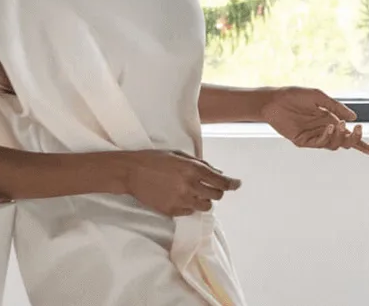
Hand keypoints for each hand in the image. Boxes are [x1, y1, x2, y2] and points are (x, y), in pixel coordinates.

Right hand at [116, 149, 240, 216]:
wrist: (131, 172)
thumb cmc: (155, 159)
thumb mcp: (179, 155)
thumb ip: (201, 164)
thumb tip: (218, 173)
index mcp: (192, 169)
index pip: (221, 181)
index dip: (232, 184)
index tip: (237, 184)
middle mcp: (189, 185)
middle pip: (216, 195)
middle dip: (217, 191)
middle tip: (211, 187)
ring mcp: (180, 200)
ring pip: (205, 206)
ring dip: (204, 200)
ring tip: (194, 193)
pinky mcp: (171, 210)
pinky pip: (189, 212)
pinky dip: (189, 206)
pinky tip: (181, 197)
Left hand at [260, 87, 368, 157]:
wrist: (275, 100)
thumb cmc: (295, 96)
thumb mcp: (320, 97)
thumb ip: (337, 107)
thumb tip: (353, 118)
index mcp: (331, 120)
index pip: (350, 135)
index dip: (364, 145)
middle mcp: (325, 130)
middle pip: (346, 143)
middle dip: (355, 139)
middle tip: (358, 130)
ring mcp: (314, 137)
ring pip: (334, 145)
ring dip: (340, 136)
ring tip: (337, 123)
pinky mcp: (303, 141)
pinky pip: (319, 143)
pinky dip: (326, 137)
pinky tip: (328, 127)